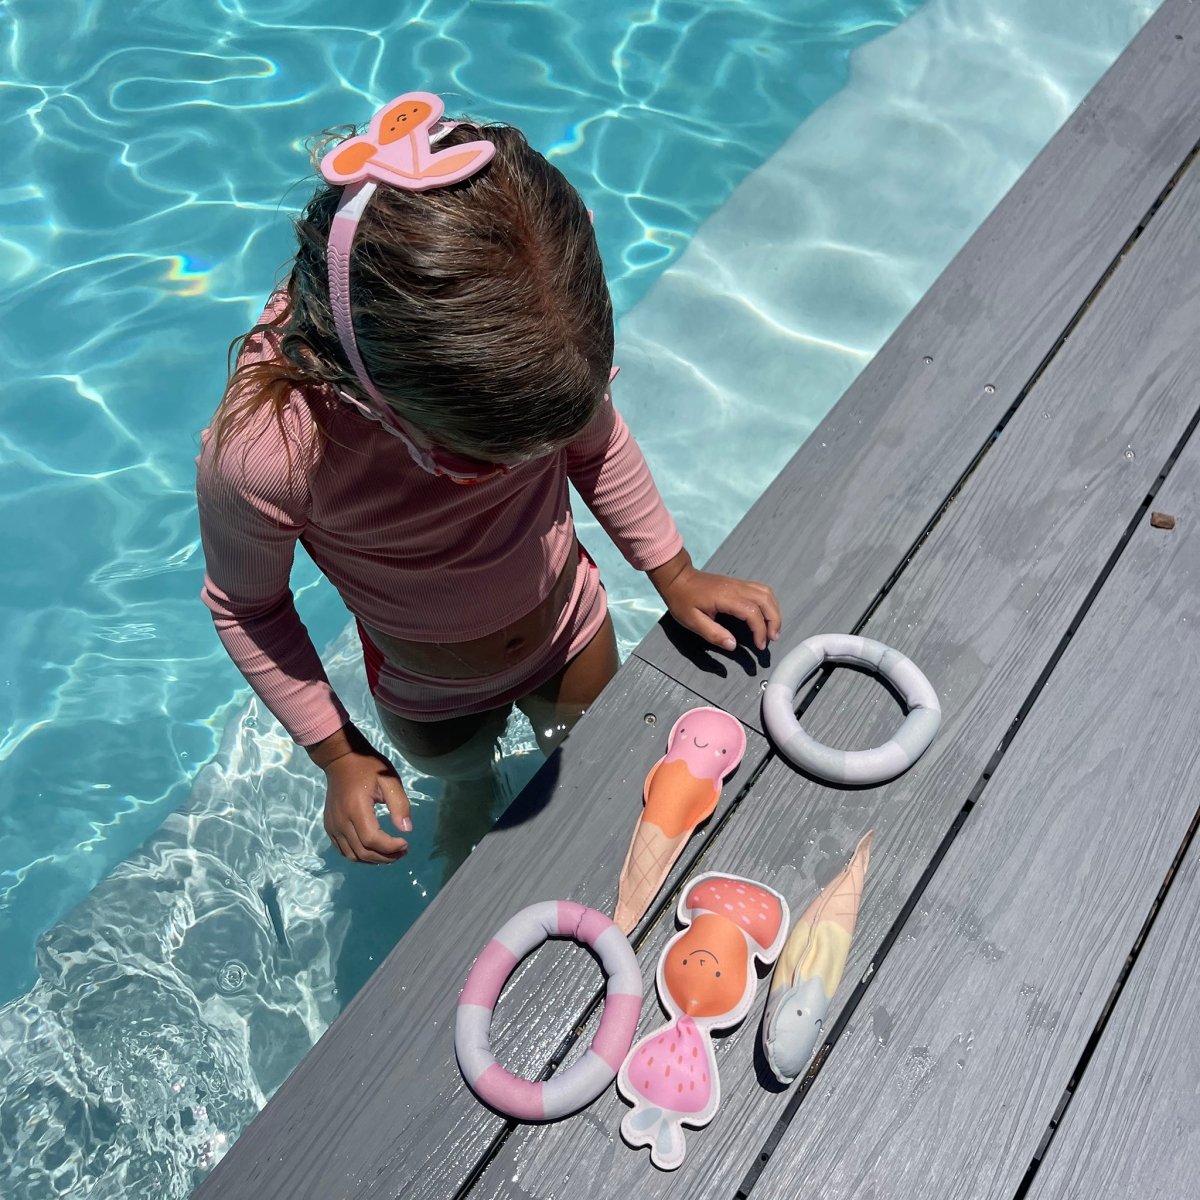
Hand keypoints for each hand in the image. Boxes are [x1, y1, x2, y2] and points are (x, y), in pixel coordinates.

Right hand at [308, 724, 411, 863]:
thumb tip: (406, 830)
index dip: (390, 847)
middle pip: (362, 852)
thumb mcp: (389, 779)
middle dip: (385, 857)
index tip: (406, 843)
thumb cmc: (368, 766)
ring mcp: (332, 825)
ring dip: (373, 860)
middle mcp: (340, 821)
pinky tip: (374, 850)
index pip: (372, 840)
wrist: (340, 760)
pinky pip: (343, 850)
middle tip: (403, 852)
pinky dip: (360, 855)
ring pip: (352, 855)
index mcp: (355, 808)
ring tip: (391, 854)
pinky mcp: (330, 826)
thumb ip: (399, 804)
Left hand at [648, 549, 781, 651]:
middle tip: (773, 638)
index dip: (760, 630)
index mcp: (726, 597)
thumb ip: (713, 634)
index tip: (759, 646)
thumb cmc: (682, 600)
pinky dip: (768, 603)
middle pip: (766, 600)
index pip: (753, 612)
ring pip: (766, 593)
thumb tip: (733, 645)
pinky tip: (765, 615)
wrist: (678, 578)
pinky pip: (761, 590)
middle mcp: (737, 588)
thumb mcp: (692, 621)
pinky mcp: (738, 583)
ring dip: (774, 611)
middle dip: (774, 620)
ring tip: (772, 629)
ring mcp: (739, 583)